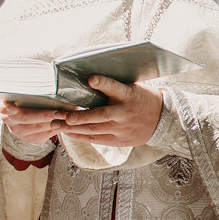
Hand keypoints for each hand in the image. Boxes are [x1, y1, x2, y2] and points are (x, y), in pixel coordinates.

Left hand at [3, 77, 163, 149]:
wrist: (162, 120)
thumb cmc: (142, 99)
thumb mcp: (132, 88)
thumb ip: (113, 88)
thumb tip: (88, 81)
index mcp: (129, 95)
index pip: (116, 87)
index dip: (104, 83)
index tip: (91, 79)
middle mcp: (124, 113)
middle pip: (98, 115)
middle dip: (77, 117)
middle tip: (59, 115)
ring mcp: (122, 129)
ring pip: (94, 130)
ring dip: (73, 128)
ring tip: (56, 125)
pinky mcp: (119, 140)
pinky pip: (96, 139)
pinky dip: (81, 136)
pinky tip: (68, 133)